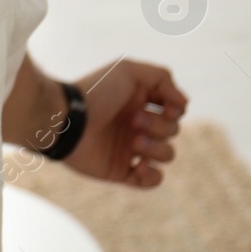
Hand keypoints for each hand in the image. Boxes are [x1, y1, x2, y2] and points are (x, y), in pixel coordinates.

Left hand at [64, 58, 188, 186]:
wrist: (66, 120)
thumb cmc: (95, 92)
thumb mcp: (128, 70)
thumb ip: (161, 78)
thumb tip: (184, 103)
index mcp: (138, 102)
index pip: (174, 110)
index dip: (175, 110)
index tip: (165, 106)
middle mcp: (136, 125)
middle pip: (173, 130)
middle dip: (160, 126)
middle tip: (134, 121)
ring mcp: (130, 149)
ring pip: (167, 155)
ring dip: (157, 148)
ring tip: (133, 142)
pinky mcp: (121, 170)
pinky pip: (152, 180)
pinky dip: (151, 175)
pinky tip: (138, 164)